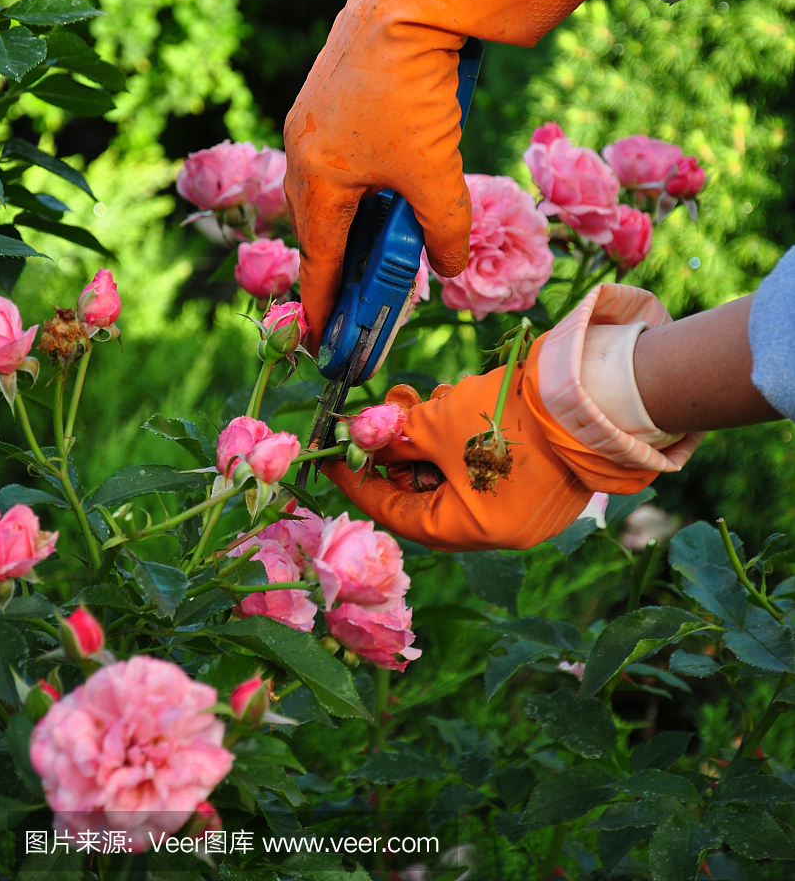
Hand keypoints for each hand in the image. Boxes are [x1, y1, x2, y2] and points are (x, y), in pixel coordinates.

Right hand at [285, 0, 636, 349]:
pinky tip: (376, 173)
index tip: (319, 337)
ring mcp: (311, 110)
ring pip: (322, 181)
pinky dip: (350, 175)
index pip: (319, 257)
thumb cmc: (416, 94)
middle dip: (332, 258)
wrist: (414, 1)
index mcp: (318, 176)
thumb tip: (453, 269)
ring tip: (367, 235)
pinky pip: (332, 147)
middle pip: (313, 220)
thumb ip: (444, 230)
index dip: (323, 301)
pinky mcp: (329, 83)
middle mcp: (301, 145)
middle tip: (349, 288)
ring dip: (343, 213)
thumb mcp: (436, 174)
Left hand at [323, 332, 658, 551]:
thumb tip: (362, 443)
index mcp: (472, 531)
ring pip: (456, 478)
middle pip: (426, 497)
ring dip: (431, 441)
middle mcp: (501, 530)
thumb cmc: (508, 416)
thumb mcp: (438, 426)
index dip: (359, 482)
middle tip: (381, 420)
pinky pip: (485, 468)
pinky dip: (463, 441)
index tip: (333, 457)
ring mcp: (524, 507)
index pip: (397, 513)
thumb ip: (395, 440)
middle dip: (398, 455)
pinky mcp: (541, 480)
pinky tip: (458, 405)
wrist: (589, 392)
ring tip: (424, 402)